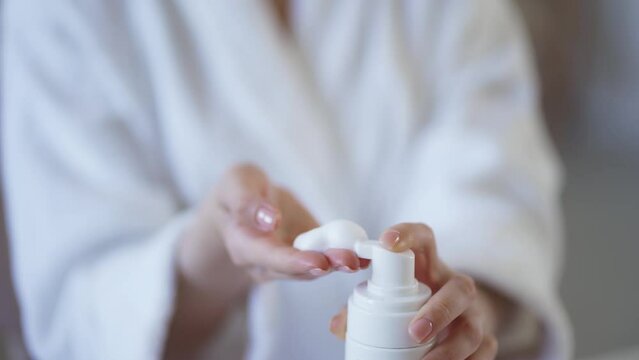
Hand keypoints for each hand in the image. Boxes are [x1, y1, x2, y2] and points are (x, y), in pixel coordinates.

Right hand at [166, 164, 362, 357]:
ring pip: (311, 269)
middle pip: (294, 269)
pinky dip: (343, 257)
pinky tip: (365, 254)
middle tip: (348, 260)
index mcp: (242, 243)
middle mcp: (263, 263)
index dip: (293, 261)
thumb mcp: (237, 182)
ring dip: (337, 264)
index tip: (317, 260)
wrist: (244, 203)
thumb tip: (269, 220)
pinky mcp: (304, 258)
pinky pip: (323, 260)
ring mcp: (285, 265)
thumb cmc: (238, 190)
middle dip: (323, 265)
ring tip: (360, 257)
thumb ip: (246, 200)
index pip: (267, 257)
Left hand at [329, 223, 499, 359]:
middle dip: (439, 310)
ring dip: (450, 349)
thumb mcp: (391, 297)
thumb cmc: (414, 302)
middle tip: (414, 332)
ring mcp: (474, 314)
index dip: (407, 235)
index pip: (423, 238)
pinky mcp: (485, 340)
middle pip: (459, 288)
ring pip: (472, 327)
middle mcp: (456, 285)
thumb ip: (363, 307)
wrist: (456, 318)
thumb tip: (337, 325)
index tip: (386, 243)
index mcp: (429, 264)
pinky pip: (484, 352)